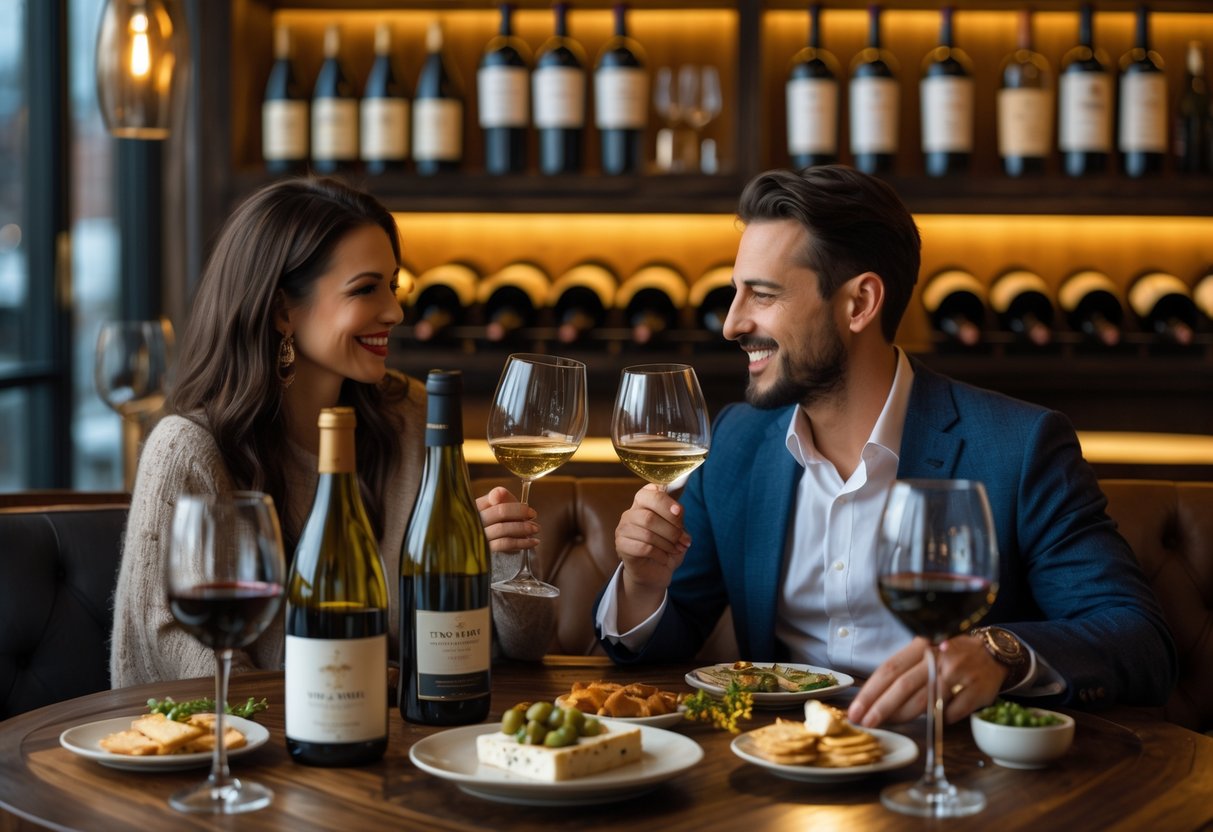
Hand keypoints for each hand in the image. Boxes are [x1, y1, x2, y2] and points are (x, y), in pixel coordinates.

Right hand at [476, 486, 538, 553]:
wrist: (492, 550)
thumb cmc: (499, 522)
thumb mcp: (501, 506)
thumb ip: (502, 496)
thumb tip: (498, 493)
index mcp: (476, 506)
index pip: (495, 498)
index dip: (513, 503)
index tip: (528, 508)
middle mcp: (474, 520)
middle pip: (500, 512)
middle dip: (520, 513)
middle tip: (533, 515)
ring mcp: (478, 536)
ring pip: (502, 528)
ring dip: (523, 528)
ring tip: (535, 529)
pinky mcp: (485, 550)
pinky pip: (504, 544)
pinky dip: (521, 542)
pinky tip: (532, 542)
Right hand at [613, 485, 690, 629]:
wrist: (654, 572)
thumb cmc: (666, 547)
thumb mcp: (677, 529)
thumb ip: (676, 517)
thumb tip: (677, 511)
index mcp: (644, 502)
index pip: (650, 492)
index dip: (665, 501)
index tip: (679, 512)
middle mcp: (630, 513)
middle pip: (649, 516)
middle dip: (671, 530)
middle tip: (683, 540)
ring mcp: (623, 529)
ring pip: (647, 533)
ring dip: (667, 544)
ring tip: (676, 550)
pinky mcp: (621, 546)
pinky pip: (644, 548)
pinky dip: (660, 554)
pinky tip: (665, 558)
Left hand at [847, 636, 1007, 727]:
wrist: (992, 654)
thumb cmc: (948, 656)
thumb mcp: (924, 654)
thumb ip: (902, 672)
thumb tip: (872, 699)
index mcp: (922, 647)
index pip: (890, 669)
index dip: (870, 691)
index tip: (856, 709)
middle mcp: (938, 659)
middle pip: (903, 686)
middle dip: (880, 707)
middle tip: (864, 722)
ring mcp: (958, 676)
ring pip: (924, 702)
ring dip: (901, 716)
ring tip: (884, 724)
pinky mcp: (974, 693)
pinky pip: (949, 714)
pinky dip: (936, 720)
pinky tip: (927, 722)